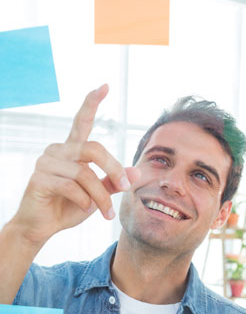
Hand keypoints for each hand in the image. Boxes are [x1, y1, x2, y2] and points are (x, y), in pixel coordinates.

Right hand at [11, 84, 139, 246]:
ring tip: (107, 213)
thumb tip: (137, 171)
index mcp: (71, 150)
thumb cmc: (68, 207)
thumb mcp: (97, 195)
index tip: (104, 86)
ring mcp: (46, 163)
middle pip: (94, 149)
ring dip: (101, 196)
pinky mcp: (39, 178)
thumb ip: (113, 182)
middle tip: (126, 188)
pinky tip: (85, 209)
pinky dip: (84, 201)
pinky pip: (71, 186)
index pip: (82, 122)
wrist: (42, 227)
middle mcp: (58, 150)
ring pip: (84, 173)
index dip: (92, 103)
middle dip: (114, 170)